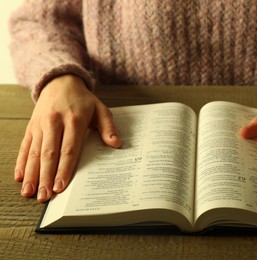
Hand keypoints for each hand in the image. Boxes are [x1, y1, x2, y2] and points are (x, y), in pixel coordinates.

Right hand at [14, 75, 120, 201]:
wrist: (60, 82)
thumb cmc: (83, 101)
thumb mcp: (100, 109)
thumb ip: (108, 127)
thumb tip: (116, 144)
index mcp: (74, 120)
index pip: (68, 149)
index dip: (64, 169)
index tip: (61, 186)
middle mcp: (54, 123)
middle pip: (49, 154)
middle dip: (46, 177)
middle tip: (45, 196)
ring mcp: (40, 125)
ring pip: (34, 152)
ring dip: (31, 174)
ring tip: (30, 192)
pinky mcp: (31, 127)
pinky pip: (24, 146)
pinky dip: (21, 162)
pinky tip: (20, 177)